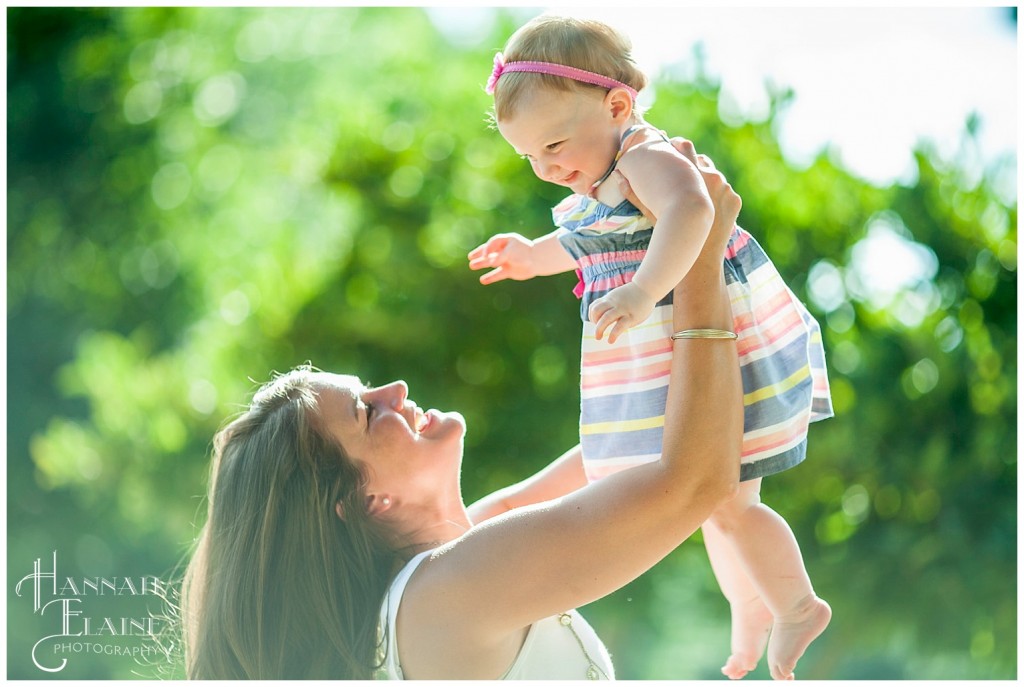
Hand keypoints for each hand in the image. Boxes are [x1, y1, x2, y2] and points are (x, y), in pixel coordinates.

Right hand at [467, 233, 536, 283]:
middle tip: (470, 257)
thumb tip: (492, 263)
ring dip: (481, 264)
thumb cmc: (525, 251)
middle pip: (489, 252)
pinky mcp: (509, 271)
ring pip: (491, 262)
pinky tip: (482, 280)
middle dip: (479, 254)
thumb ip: (502, 255)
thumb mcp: (513, 250)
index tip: (485, 254)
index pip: (493, 242)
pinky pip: (497, 274)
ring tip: (471, 266)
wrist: (538, 260)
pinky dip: (490, 277)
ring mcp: (506, 261)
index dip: (487, 248)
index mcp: (506, 241)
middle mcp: (505, 250)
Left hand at [588, 280, 656, 343]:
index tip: (596, 324)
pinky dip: (613, 335)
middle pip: (597, 311)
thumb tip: (602, 315)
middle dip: (594, 324)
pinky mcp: (631, 316)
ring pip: (606, 318)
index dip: (592, 317)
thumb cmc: (633, 295)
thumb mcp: (618, 296)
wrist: (647, 287)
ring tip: (598, 338)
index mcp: (610, 299)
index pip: (594, 307)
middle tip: (597, 335)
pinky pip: (619, 326)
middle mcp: (614, 303)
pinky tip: (611, 340)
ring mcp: (622, 309)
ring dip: (599, 329)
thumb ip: (610, 304)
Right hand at [614, 138, 739, 259]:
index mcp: (690, 175)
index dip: (677, 148)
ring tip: (696, 195)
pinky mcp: (735, 201)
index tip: (672, 152)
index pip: (684, 146)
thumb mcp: (651, 213)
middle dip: (693, 166)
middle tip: (684, 176)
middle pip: (702, 160)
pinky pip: (726, 192)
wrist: (698, 262)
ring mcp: (726, 189)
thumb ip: (635, 193)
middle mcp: (711, 177)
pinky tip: (708, 208)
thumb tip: (618, 176)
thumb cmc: (670, 237)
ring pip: (715, 176)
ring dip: (707, 181)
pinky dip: (718, 197)